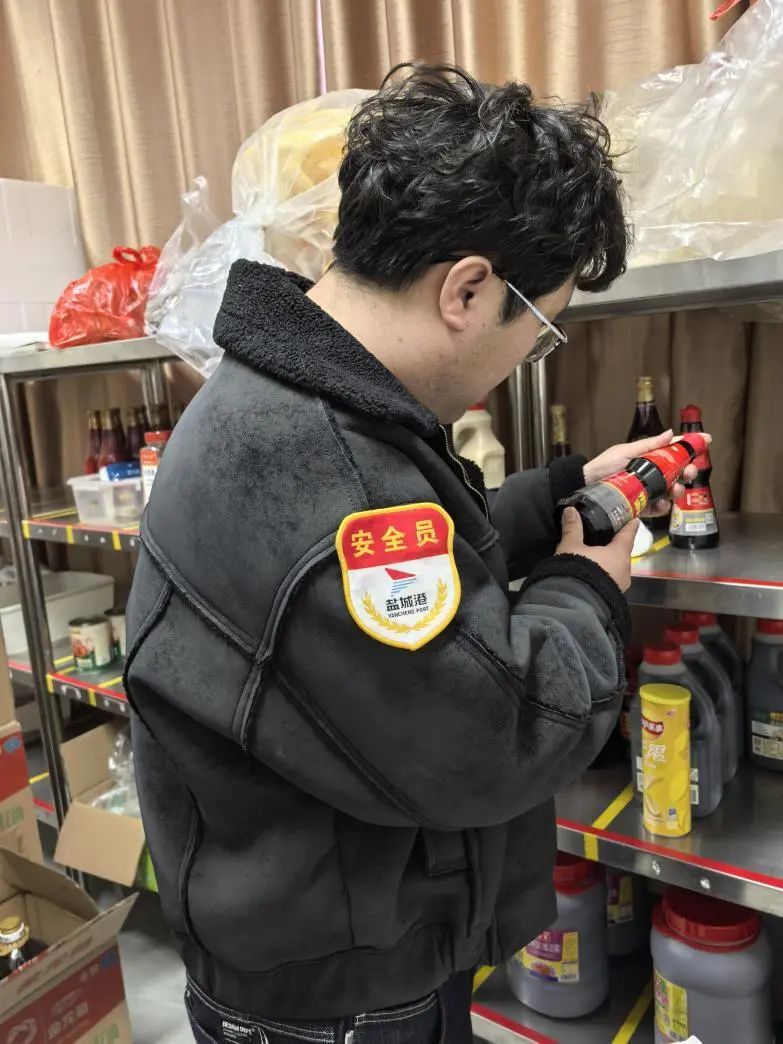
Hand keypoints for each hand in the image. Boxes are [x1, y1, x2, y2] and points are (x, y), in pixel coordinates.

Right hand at [556, 506, 638, 591]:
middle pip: (622, 554)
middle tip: (609, 539)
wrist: (575, 604)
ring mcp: (620, 586)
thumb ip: (572, 528)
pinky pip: (610, 581)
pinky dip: (604, 575)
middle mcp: (625, 570)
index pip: (628, 536)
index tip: (635, 520)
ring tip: (598, 558)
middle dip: (616, 547)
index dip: (630, 527)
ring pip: (617, 569)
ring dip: (609, 563)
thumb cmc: (578, 569)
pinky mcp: (612, 598)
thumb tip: (570, 509)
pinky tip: (595, 575)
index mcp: (619, 553)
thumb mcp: (571, 546)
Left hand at [584, 430, 711, 516]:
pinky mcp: (641, 507)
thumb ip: (649, 445)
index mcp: (649, 459)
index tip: (707, 440)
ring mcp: (648, 492)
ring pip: (671, 491)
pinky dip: (663, 506)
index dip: (690, 446)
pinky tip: (663, 503)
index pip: (673, 452)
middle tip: (690, 470)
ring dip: (678, 489)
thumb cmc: (604, 466)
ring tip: (676, 488)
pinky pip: (657, 508)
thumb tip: (671, 433)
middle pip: (678, 473)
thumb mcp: (626, 451)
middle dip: (688, 471)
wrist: (585, 485)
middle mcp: (651, 475)